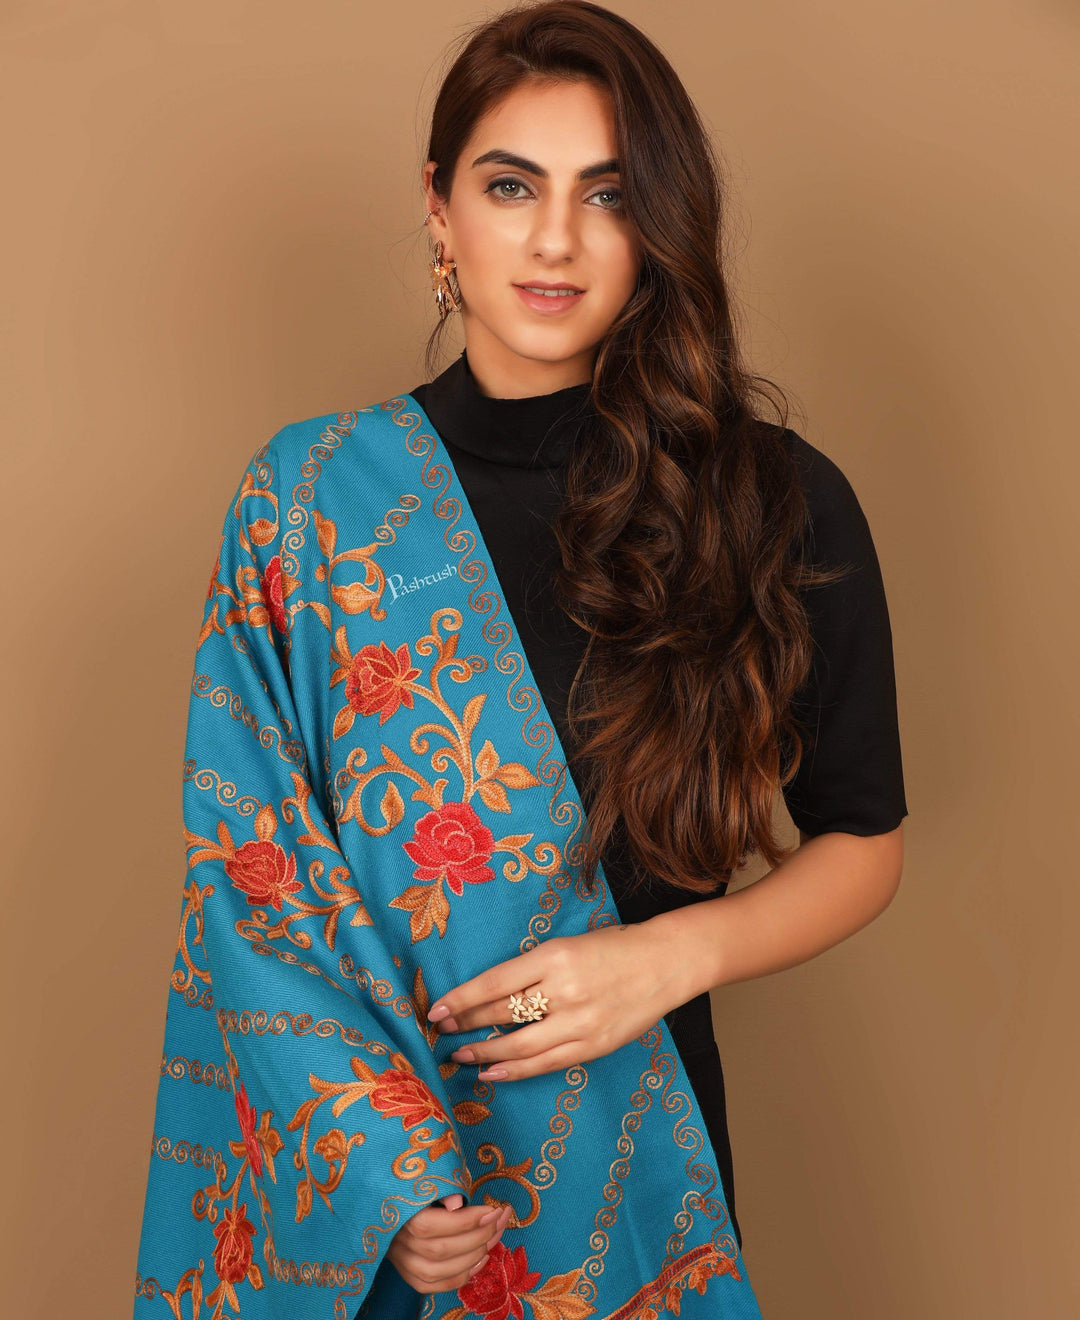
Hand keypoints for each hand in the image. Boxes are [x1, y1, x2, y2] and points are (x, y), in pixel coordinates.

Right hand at [387, 1193, 512, 1292]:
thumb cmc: (418, 1188)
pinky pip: (434, 1285)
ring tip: (494, 1236)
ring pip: (438, 1272)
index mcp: (399, 1215)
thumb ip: (441, 1190)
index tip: (493, 1208)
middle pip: (440, 1250)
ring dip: (473, 1256)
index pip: (431, 1225)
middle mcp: (398, 1243)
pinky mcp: (408, 1275)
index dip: (466, 1220)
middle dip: (478, 1236)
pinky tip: (481, 1259)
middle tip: (500, 1219)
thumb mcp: (428, 1181)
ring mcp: (402, 1263)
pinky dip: (461, 1276)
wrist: (393, 1203)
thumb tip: (457, 1203)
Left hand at [427, 921, 685, 1081]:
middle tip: (442, 1031)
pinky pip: (545, 1063)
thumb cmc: (612, 947)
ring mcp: (579, 1022)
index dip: (461, 998)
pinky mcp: (593, 1046)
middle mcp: (564, 990)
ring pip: (519, 1044)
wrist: (665, 963)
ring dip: (484, 1051)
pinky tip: (492, 1071)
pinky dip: (515, 1070)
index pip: (494, 982)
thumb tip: (487, 993)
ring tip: (460, 1054)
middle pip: (502, 1013)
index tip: (436, 1009)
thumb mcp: (566, 944)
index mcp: (554, 956)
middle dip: (466, 1023)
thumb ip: (532, 968)